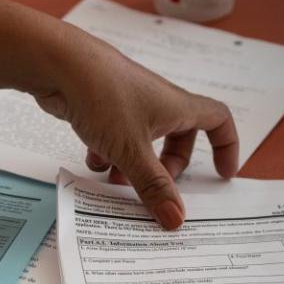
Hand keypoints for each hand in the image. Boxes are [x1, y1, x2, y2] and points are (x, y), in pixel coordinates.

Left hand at [34, 28, 238, 228]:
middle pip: (178, 139)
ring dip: (133, 166)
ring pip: (142, 142)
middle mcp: (157, 103)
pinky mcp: (102, 109)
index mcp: (177, 108)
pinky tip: (93, 163)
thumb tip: (176, 219)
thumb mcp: (132, 151)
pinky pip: (114, 138)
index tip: (222, 174)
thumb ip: (153, 186)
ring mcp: (128, 105)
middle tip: (157, 187)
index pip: (217, 121)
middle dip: (169, 167)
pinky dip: (107, 154)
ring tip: (116, 182)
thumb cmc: (103, 97)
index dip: (226, 146)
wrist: (58, 65)